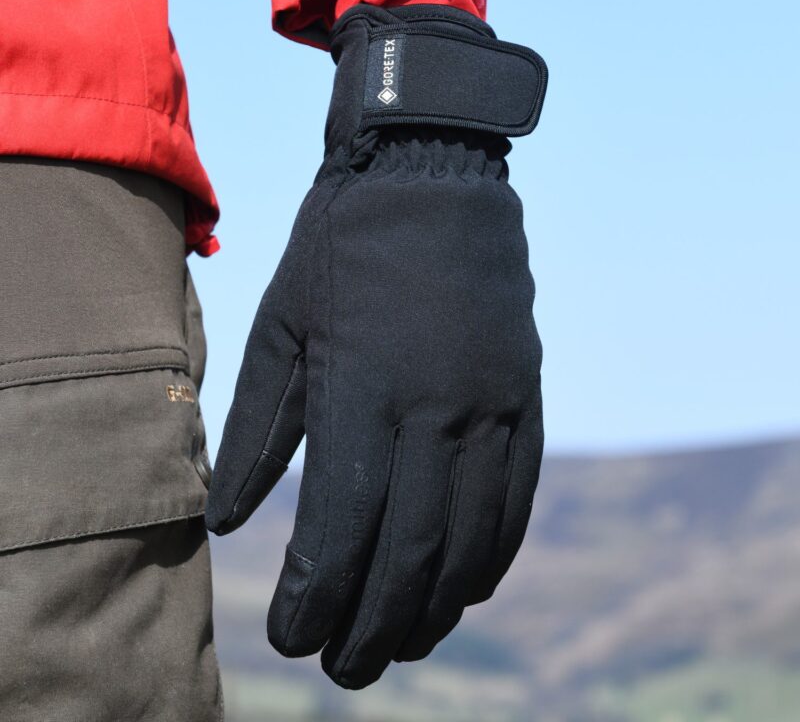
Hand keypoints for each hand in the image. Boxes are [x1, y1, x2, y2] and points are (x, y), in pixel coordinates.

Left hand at [206, 4, 546, 688]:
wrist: (432, 177)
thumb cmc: (341, 246)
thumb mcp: (281, 325)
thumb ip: (259, 430)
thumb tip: (234, 523)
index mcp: (365, 391)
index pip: (341, 530)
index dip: (316, 598)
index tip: (292, 635)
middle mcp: (437, 411)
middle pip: (410, 553)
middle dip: (374, 626)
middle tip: (347, 669)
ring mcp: (491, 405)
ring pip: (472, 539)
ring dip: (436, 606)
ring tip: (405, 643)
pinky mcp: (522, 394)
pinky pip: (517, 496)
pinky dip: (494, 555)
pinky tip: (470, 589)